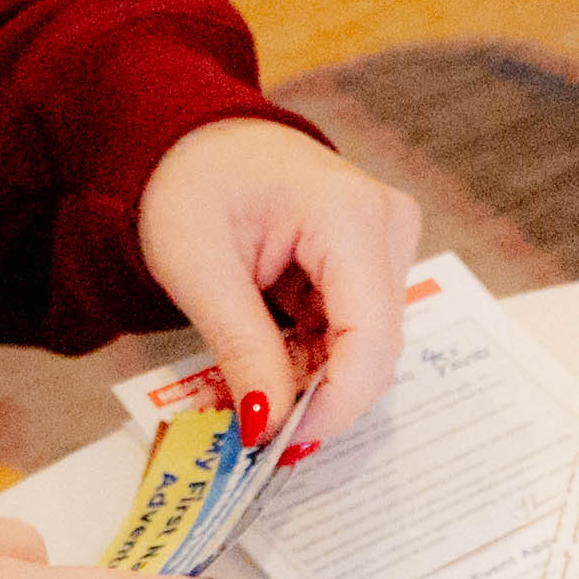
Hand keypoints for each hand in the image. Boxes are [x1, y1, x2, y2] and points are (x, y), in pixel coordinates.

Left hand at [131, 116, 419, 448]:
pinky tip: (274, 339)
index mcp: (349, 215)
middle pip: (375, 346)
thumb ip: (244, 352)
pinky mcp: (379, 253)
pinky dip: (316, 351)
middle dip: (316, 391)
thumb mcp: (200, 272)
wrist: (193, 137)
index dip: (333, 403)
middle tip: (252, 412)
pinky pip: (359, 328)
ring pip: (368, 345)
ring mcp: (389, 236)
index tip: (280, 440)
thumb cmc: (188, 183)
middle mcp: (388, 222)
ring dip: (313, 372)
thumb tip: (267, 428)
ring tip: (252, 359)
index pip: (371, 338)